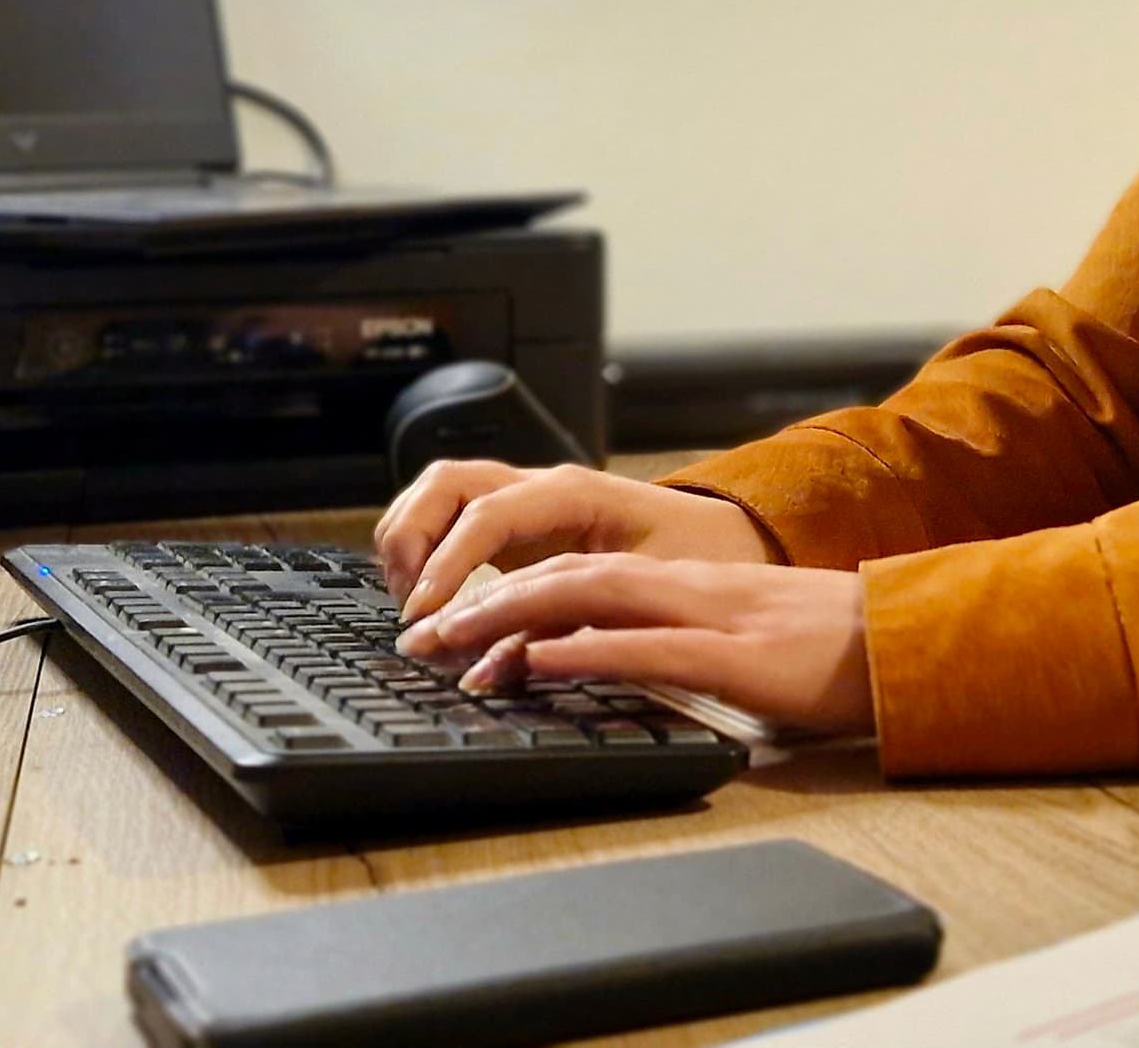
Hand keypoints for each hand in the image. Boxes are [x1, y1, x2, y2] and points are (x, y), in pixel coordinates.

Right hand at [372, 459, 774, 619]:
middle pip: (445, 483)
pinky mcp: (518, 525)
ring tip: (414, 604)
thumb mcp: (648, 592)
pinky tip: (429, 596)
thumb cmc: (698, 562)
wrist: (728, 542)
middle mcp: (540, 487)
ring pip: (439, 492)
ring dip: (411, 540)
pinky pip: (452, 517)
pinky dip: (426, 548)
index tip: (427, 613)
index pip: (488, 513)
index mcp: (573, 493)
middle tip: (412, 608)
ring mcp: (525, 501)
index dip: (448, 563)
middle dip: (412, 540)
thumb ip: (577, 619)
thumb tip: (503, 656)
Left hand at [396, 554, 874, 737]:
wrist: (909, 644)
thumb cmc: (830, 655)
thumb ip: (673, 651)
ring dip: (514, 617)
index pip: (579, 577)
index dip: (507, 594)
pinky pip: (646, 645)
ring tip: (454, 642)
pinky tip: (540, 657)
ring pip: (593, 597)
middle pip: (567, 575)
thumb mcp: (736, 647)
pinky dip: (585, 648)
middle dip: (485, 602)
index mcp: (686, 586)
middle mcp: (687, 589)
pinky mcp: (736, 655)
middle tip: (421, 638)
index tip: (451, 630)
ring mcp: (710, 616)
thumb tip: (607, 675)